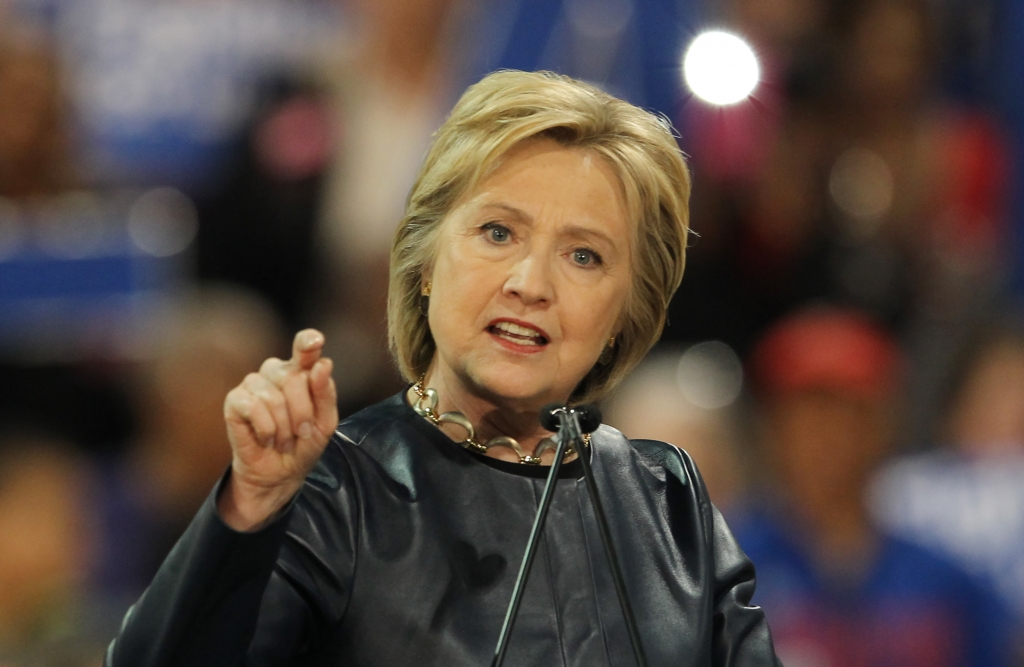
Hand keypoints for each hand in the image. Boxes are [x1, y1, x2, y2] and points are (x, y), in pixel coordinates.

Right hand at [219, 329, 337, 530]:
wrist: (280, 473)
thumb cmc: (304, 443)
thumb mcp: (326, 422)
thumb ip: (326, 393)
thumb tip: (323, 364)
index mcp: (301, 371)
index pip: (305, 347)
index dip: (308, 342)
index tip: (315, 341)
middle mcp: (276, 371)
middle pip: (293, 377)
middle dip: (303, 412)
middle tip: (302, 432)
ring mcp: (253, 383)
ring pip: (274, 396)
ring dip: (284, 426)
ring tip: (284, 439)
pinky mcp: (234, 401)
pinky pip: (253, 407)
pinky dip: (265, 428)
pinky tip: (266, 438)